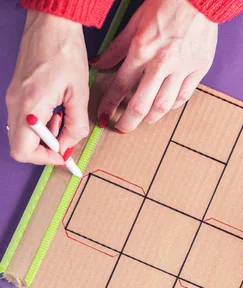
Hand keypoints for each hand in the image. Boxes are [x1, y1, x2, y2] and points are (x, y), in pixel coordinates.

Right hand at [6, 11, 88, 164]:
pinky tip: (57, 110)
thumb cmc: (65, 52)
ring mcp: (13, 98)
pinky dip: (41, 122)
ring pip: (23, 133)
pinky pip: (25, 119)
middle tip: (66, 135)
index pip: (23, 151)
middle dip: (46, 147)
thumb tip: (70, 143)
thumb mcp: (80, 93)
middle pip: (21, 145)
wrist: (51, 26)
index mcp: (29, 106)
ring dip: (45, 134)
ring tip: (65, 118)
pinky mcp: (16, 93)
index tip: (64, 154)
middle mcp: (15, 104)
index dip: (45, 158)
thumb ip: (76, 124)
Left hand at [92, 0, 217, 132]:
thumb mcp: (135, 22)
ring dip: (151, 118)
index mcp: (142, 50)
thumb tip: (99, 63)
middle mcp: (162, 63)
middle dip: (129, 121)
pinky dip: (172, 105)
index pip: (120, 85)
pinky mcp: (199, 69)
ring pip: (164, 104)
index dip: (110, 104)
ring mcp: (182, 69)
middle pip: (142, 103)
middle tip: (122, 128)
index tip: (104, 115)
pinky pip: (184, 95)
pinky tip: (165, 107)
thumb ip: (117, 47)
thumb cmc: (167, 5)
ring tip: (143, 121)